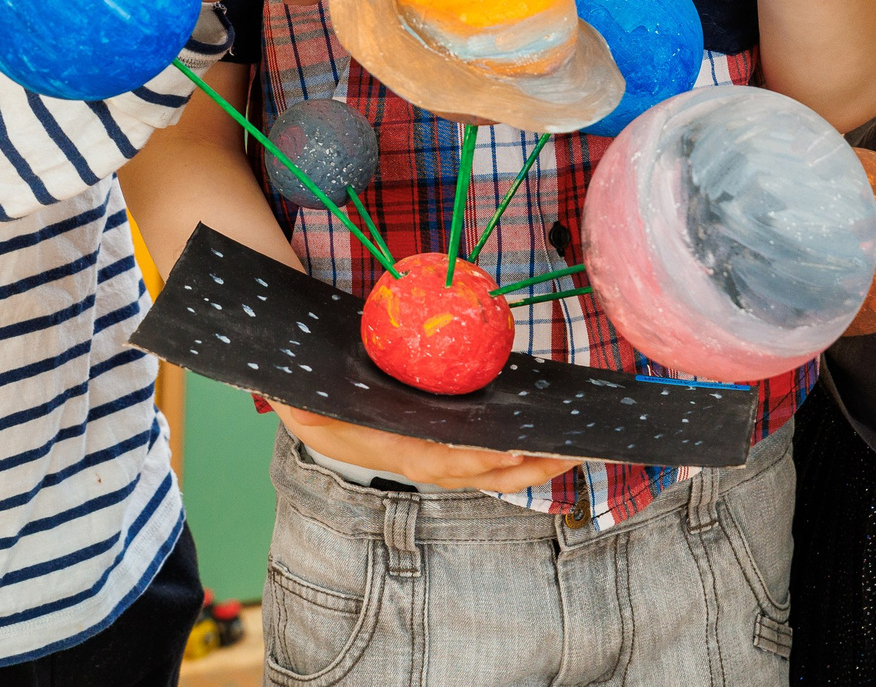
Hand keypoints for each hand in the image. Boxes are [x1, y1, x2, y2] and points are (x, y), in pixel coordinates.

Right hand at [268, 402, 580, 495]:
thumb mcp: (307, 405)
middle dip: (527, 467)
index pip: (444, 458)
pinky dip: (519, 455)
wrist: (315, 413)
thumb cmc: (318, 403)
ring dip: (532, 465)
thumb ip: (309, 406)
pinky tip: (544, 440)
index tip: (513, 449)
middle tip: (570, 453)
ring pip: (492, 471)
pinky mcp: (448, 449)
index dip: (479, 457)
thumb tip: (303, 406)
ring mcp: (438, 460)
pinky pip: (488, 459)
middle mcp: (424, 461)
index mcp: (397, 450)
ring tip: (573, 450)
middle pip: (483, 472)